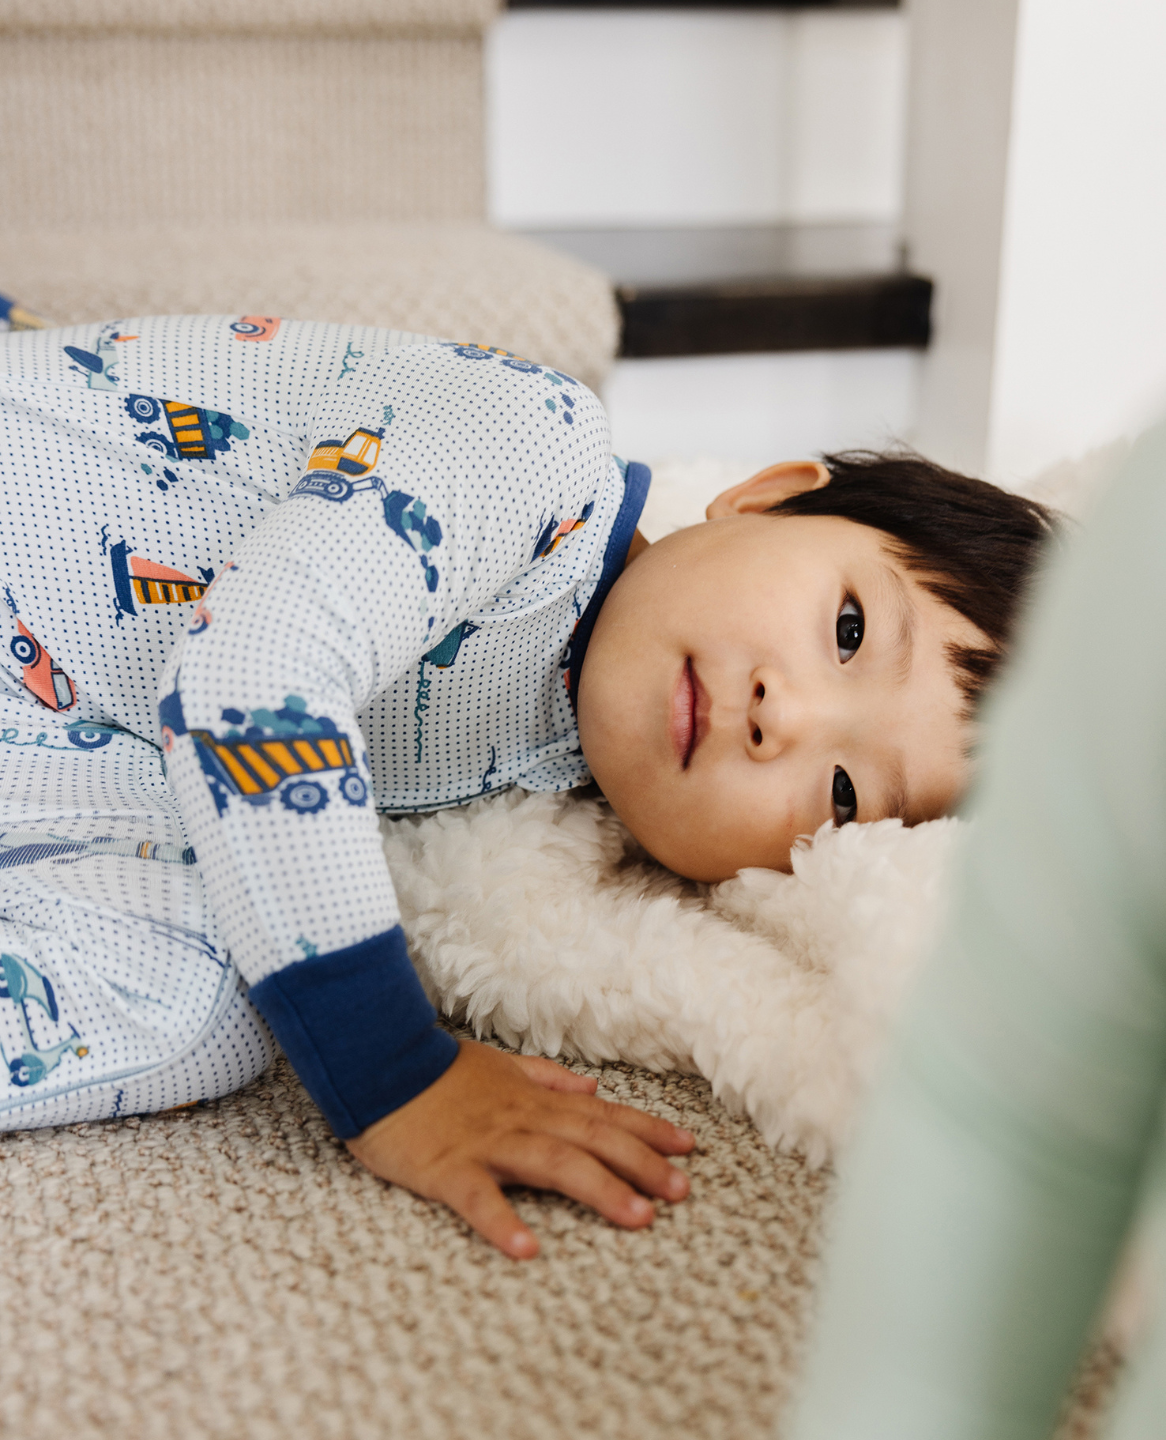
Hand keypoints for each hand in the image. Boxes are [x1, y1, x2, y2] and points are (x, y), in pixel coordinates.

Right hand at [346, 1038, 694, 1257]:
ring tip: (638, 1217)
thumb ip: (545, 1078)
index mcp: (533, 1099)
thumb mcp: (498, 1064)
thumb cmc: (436, 1071)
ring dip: (598, 1189)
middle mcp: (520, 1119)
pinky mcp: (448, 1169)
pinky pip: (479, 1198)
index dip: (646, 1130)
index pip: (601, 1114)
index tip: (688, 1148)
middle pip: (591, 1140)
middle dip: (641, 1164)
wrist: (375, 1062)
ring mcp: (486, 1143)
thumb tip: (590, 1088)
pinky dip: (503, 1222)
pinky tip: (529, 1250)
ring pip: (553, 1164)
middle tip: (681, 1192)